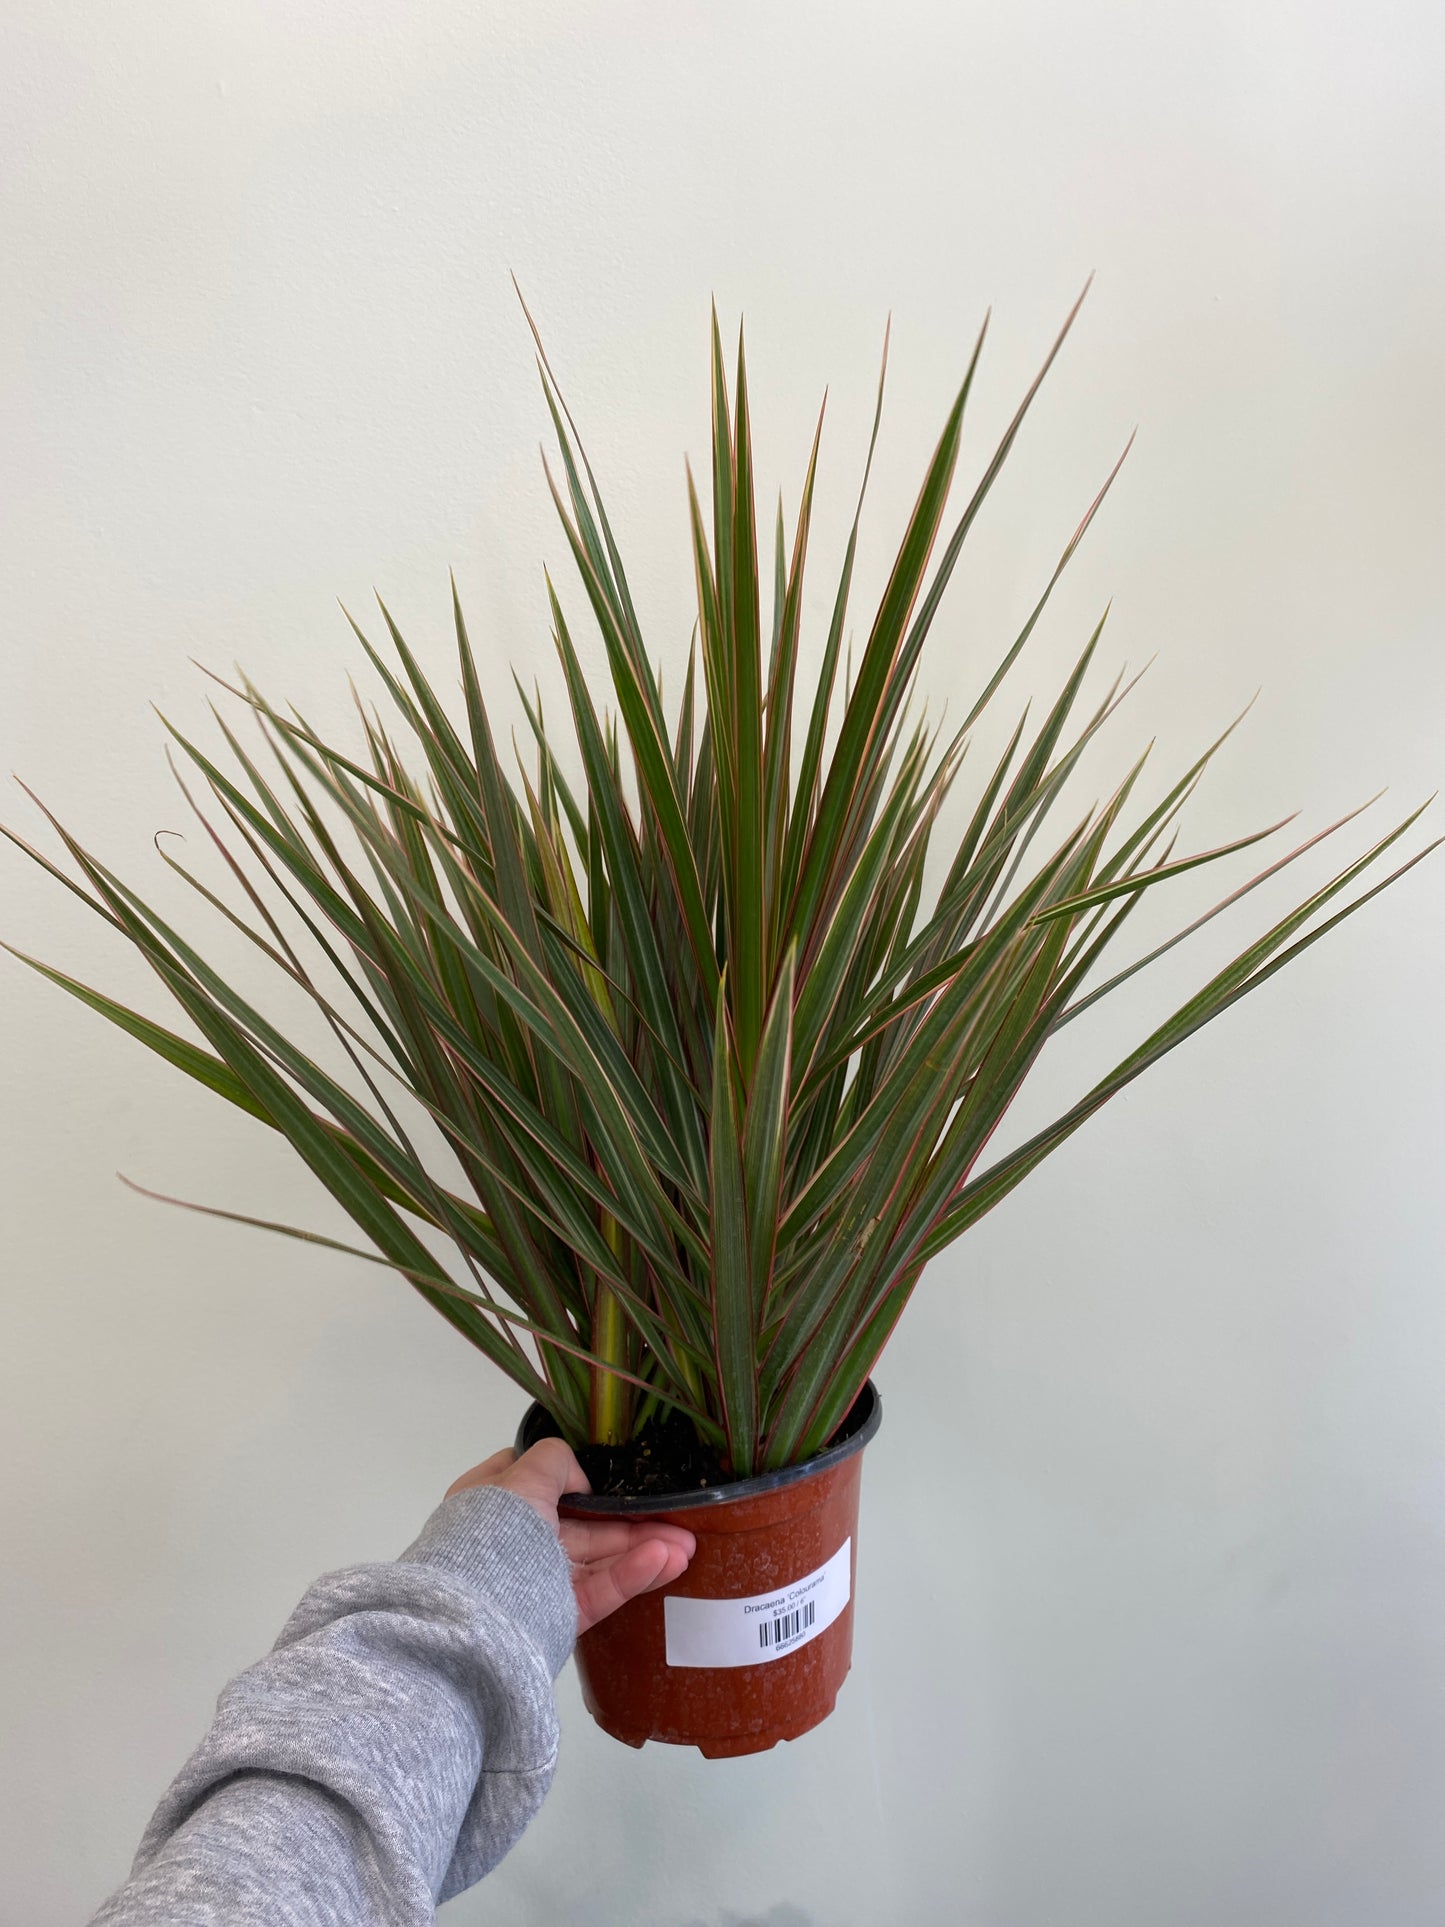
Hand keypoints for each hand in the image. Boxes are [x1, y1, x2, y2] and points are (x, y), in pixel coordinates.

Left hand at [447, 1440, 695, 1635]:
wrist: (476, 1613)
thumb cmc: (492, 1533)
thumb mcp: (521, 1475)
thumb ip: (555, 1460)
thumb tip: (580, 1478)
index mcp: (494, 1503)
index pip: (541, 1482)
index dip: (579, 1478)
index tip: (617, 1478)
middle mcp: (515, 1541)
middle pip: (584, 1525)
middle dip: (634, 1522)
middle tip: (679, 1523)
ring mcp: (538, 1580)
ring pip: (598, 1559)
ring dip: (643, 1549)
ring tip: (686, 1548)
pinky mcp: (556, 1616)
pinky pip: (599, 1590)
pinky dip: (631, 1575)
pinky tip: (664, 1562)